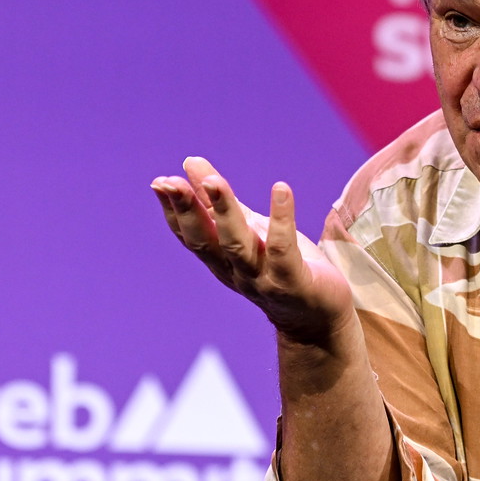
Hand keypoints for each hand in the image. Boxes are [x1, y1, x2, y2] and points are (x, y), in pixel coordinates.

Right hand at [150, 157, 352, 346]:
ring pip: (237, 245)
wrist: (319, 317)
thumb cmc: (280, 267)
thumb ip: (219, 202)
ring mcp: (262, 280)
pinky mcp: (292, 283)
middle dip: (188, 211)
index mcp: (220, 260)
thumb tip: (190, 163)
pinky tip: (281, 189)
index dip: (174, 211)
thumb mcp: (248, 229)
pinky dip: (281, 221)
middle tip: (172, 182)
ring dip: (224, 213)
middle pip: (206, 241)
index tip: (160, 183)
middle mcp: (235, 272)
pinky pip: (283, 251)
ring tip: (217, 181)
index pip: (190, 235)